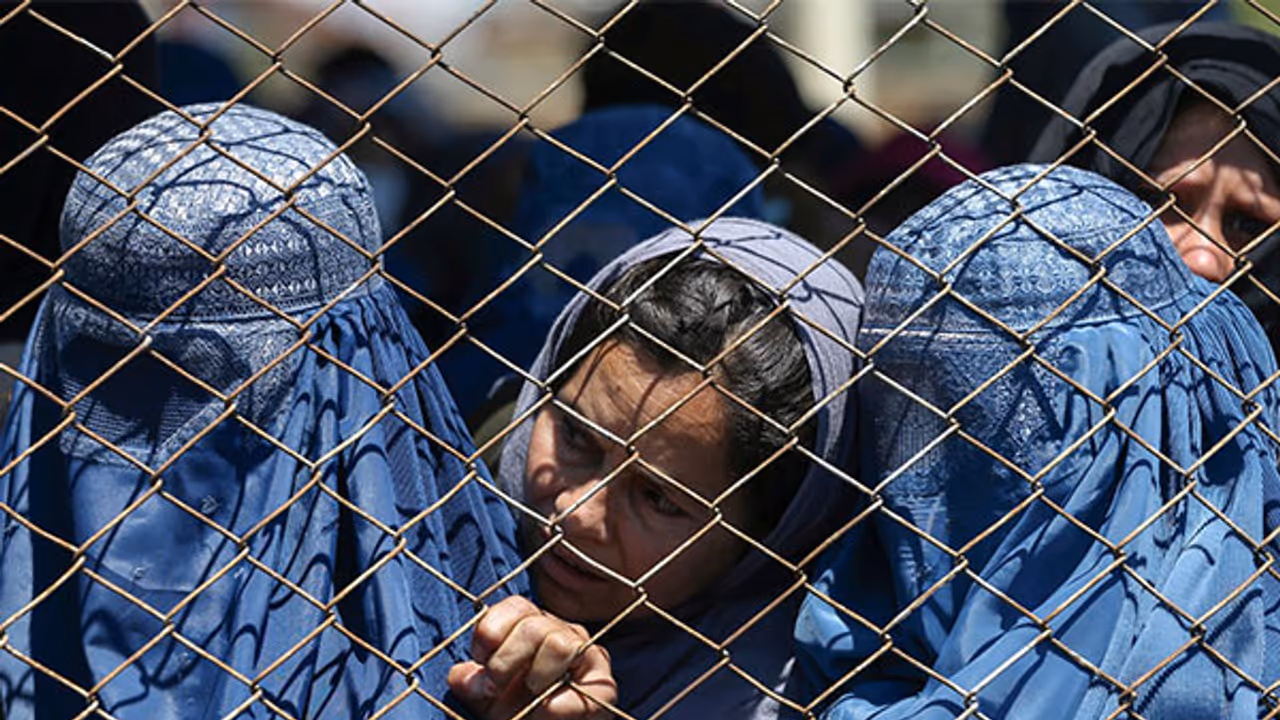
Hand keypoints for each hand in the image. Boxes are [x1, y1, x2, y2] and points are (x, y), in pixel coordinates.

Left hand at [447, 596, 616, 719]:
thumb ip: (473, 685)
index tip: (479, 660)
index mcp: (531, 626)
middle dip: (506, 661)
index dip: (491, 631)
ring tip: (529, 700)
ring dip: (535, 677)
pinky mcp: (604, 685)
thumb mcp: (487, 698)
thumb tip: (458, 676)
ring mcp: (585, 654)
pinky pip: (584, 684)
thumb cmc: (518, 712)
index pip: (515, 607)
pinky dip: (559, 705)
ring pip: (559, 643)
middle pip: (533, 626)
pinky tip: (546, 713)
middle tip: (494, 689)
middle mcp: (560, 632)